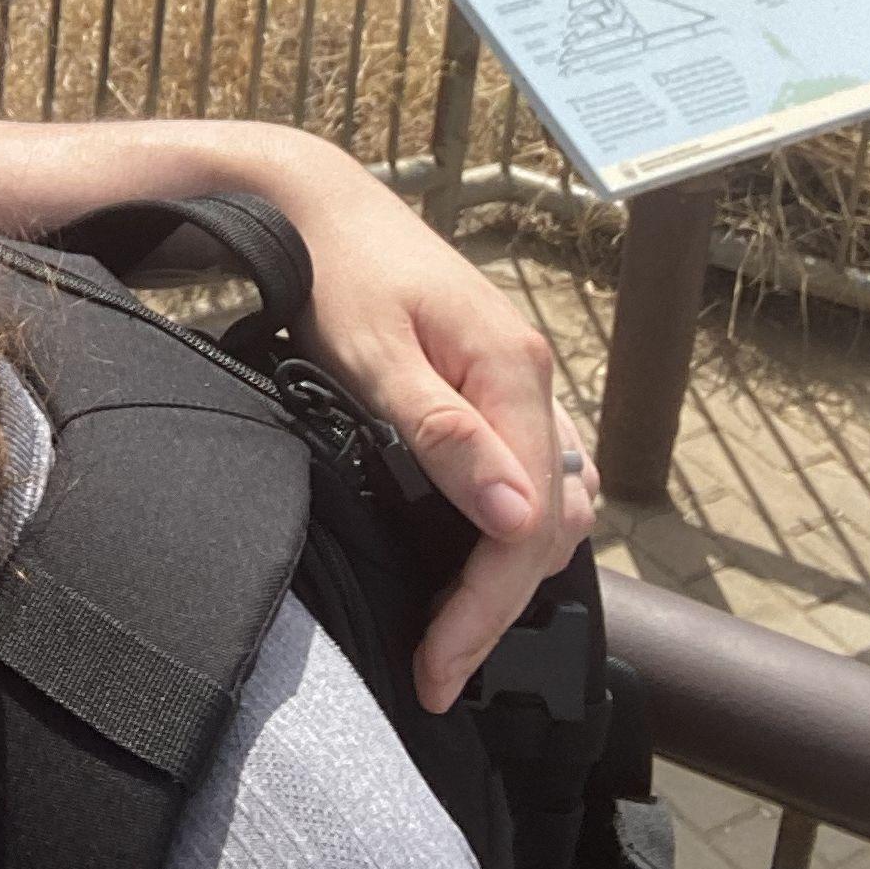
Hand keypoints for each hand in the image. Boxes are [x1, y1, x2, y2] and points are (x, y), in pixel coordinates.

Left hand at [0, 115, 587, 703]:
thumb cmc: (336, 273)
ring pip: (552, 502)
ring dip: (511, 574)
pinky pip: (533, 471)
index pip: (529, 522)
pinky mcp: (495, 380)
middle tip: (435, 667)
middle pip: (550, 523)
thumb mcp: (373, 355)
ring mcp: (520, 379)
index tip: (434, 665)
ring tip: (452, 633)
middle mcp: (533, 378)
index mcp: (513, 372)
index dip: (487, 606)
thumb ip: (442, 435)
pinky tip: (473, 559)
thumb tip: (517, 520)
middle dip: (497, 606)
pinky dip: (512, 529)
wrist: (317, 201)